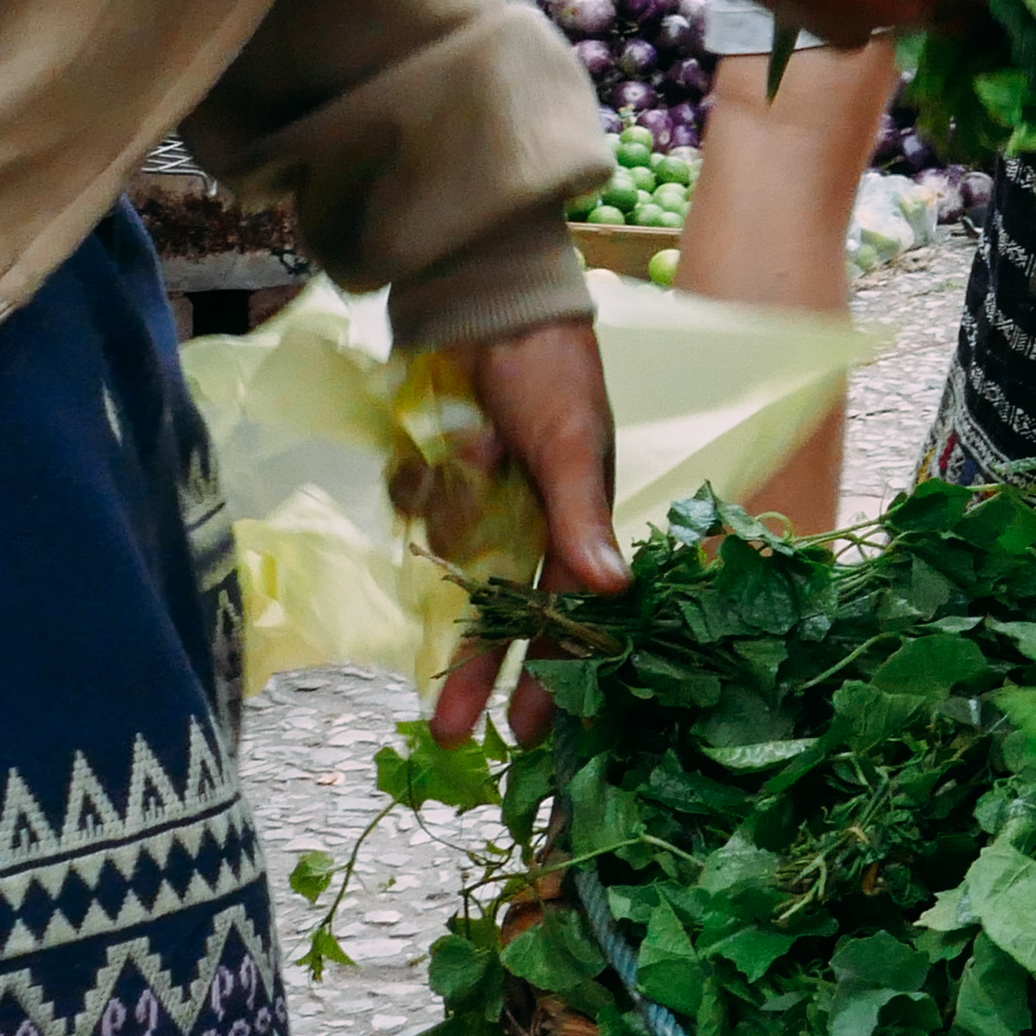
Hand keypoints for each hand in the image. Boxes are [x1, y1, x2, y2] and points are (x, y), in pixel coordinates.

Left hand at [426, 313, 624, 743]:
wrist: (484, 303)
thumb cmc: (549, 370)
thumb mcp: (573, 442)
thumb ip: (584, 516)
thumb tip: (616, 588)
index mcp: (578, 525)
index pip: (567, 616)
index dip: (551, 674)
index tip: (528, 732)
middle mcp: (530, 525)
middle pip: (501, 616)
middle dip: (477, 670)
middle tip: (451, 732)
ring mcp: (481, 505)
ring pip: (454, 568)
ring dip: (445, 552)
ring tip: (455, 486)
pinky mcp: (439, 482)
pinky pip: (420, 518)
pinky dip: (419, 492)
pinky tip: (429, 453)